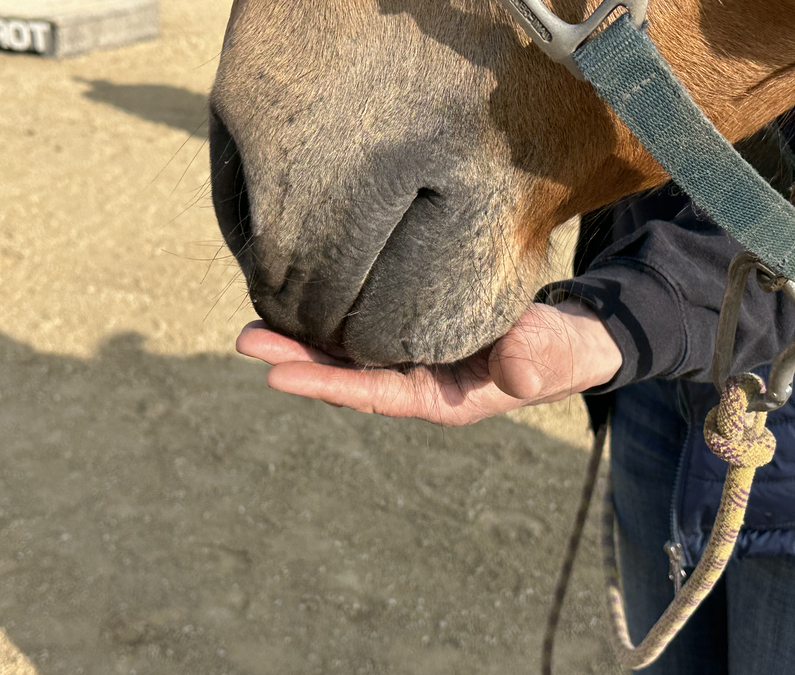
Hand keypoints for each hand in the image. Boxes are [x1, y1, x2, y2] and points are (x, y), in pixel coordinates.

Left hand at [235, 300, 621, 425]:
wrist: (566, 338)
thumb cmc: (561, 351)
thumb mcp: (554, 354)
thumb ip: (534, 359)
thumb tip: (513, 369)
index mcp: (442, 398)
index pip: (376, 394)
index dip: (327, 385)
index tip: (277, 376)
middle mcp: (419, 382)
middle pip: (348, 376)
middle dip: (297, 361)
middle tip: (245, 342)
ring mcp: (414, 358)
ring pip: (350, 353)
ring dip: (304, 341)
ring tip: (255, 325)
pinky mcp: (415, 332)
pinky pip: (366, 330)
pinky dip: (332, 321)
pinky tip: (303, 304)